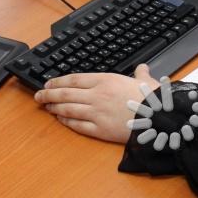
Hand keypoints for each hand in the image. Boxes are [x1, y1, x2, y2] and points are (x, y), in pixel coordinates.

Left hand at [34, 64, 159, 142]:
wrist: (159, 119)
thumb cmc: (152, 99)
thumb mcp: (146, 81)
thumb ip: (141, 73)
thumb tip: (143, 69)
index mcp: (106, 80)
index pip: (74, 79)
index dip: (58, 81)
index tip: (48, 82)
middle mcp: (97, 95)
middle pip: (66, 93)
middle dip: (49, 94)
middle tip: (38, 95)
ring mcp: (97, 113)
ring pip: (68, 108)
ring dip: (54, 107)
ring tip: (45, 106)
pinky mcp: (100, 129)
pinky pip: (78, 125)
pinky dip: (67, 121)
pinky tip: (60, 119)